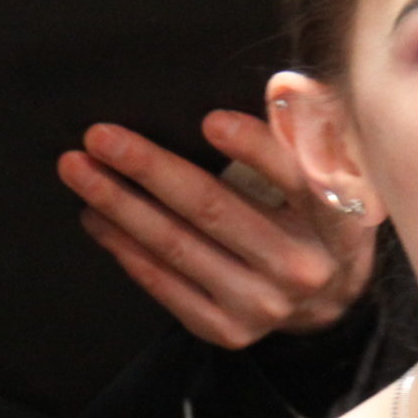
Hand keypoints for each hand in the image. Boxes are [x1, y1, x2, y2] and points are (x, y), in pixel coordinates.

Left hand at [64, 109, 375, 349]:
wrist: (327, 300)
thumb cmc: (320, 215)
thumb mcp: (338, 170)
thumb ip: (312, 125)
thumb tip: (282, 87)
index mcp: (336, 221)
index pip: (293, 178)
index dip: (253, 148)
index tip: (208, 120)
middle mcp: (301, 268)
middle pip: (213, 210)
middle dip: (149, 169)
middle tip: (99, 137)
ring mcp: (262, 306)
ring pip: (177, 248)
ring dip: (119, 207)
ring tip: (79, 171)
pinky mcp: (228, 330)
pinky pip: (165, 286)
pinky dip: (125, 248)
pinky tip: (96, 218)